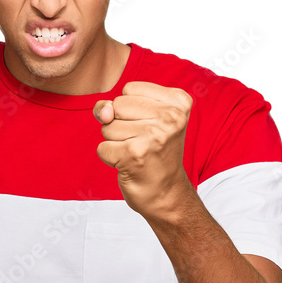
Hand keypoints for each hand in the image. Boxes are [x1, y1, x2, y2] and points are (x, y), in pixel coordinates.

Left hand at [93, 81, 193, 215]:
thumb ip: (116, 105)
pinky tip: (128, 164)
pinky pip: (102, 147)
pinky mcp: (135, 155)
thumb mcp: (142, 118)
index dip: (129, 109)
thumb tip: (102, 110)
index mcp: (178, 101)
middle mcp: (171, 117)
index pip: (130, 89)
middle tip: (141, 142)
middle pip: (117, 105)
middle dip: (120, 124)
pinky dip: (110, 157)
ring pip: (108, 126)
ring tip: (136, 152)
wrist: (166, 193)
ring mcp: (154, 136)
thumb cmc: (154, 153)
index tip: (148, 126)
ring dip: (115, 142)